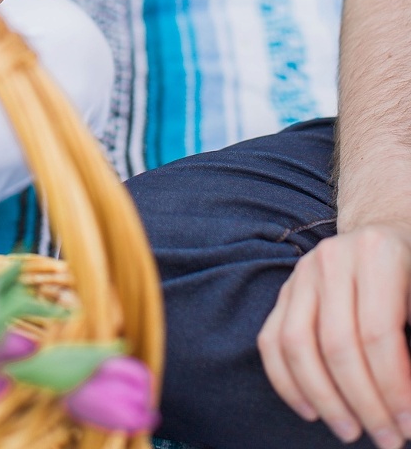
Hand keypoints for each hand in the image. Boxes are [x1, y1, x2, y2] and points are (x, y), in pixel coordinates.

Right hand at [257, 225, 410, 447]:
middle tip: (387, 439)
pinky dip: (287, 383)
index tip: (407, 426)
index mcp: (377, 254)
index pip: (377, 334)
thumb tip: (410, 404)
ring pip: (297, 344)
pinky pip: (271, 341)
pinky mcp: (284, 290)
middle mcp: (333, 258)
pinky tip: (312, 412)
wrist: (383, 238)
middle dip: (363, 402)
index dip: (392, 388)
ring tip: (351, 431)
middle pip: (337, 343)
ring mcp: (302, 273)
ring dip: (324, 399)